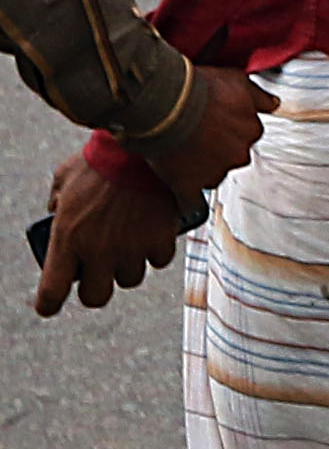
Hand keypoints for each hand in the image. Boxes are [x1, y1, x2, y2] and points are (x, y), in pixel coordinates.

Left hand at [32, 143, 179, 315]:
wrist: (143, 143)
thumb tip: (57, 211)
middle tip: (99, 271)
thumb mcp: (65, 178)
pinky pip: (159, 261)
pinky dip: (156, 251)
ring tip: (129, 245)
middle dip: (97, 287)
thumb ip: (58, 200)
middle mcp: (97, 250)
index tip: (48, 305)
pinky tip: (153, 234)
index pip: (51, 292)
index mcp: (67, 238)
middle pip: (95, 297)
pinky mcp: (160, 238)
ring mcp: (130, 247)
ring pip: (130, 279)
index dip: (48, 305)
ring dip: (128, 266)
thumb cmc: (100, 158)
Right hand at [142, 62, 261, 197]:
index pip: (245, 135)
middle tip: (196, 135)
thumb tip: (274, 104)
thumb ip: (259, 98)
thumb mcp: (238, 82)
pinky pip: (190, 197)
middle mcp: (239, 154)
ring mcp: (215, 172)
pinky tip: (177, 180)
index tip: (214, 123)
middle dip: (216, 148)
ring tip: (181, 149)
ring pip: (212, 174)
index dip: (227, 128)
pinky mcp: (190, 186)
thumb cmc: (200, 89)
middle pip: (231, 156)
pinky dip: (185, 190)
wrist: (166, 103)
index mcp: (252, 131)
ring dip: (200, 166)